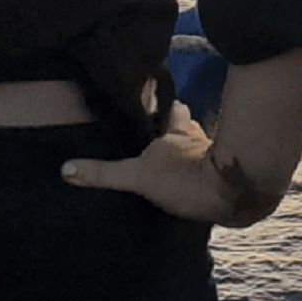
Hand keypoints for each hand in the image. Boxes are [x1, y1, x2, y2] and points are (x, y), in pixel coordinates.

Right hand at [61, 103, 286, 227]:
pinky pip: (217, 172)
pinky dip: (209, 176)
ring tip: (178, 166)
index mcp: (178, 131)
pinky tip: (199, 189)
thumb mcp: (139, 176)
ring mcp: (218, 156)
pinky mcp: (230, 177)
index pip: (170, 110)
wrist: (234, 195)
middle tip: (162, 141)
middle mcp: (200, 138)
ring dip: (194, 154)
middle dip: (178, 131)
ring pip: (204, 147)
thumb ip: (105, 173)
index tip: (153, 105)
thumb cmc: (187, 178)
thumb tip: (66, 169)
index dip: (163, 109)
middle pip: (190, 126)